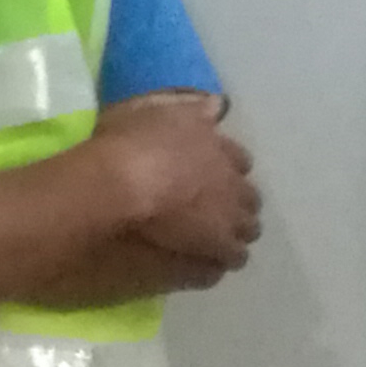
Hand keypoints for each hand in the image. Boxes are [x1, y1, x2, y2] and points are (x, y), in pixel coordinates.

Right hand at [108, 106, 260, 272]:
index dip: (226, 168)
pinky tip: (200, 260)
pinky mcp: (217, 256)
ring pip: (246, 233)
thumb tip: (216, 104)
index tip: (211, 174)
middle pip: (249, 199)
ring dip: (231, 234)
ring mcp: (229, 224)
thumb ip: (188, 111)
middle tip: (212, 209)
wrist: (116, 193)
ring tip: (208, 239)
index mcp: (216, 147)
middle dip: (235, 203)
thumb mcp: (152, 111)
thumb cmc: (124, 145)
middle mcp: (232, 185)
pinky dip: (217, 260)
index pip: (239, 160)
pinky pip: (228, 262)